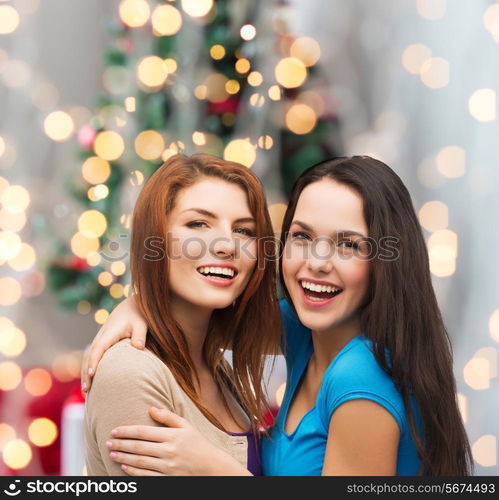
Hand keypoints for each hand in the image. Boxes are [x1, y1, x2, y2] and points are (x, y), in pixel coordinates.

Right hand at [80, 296, 146, 392]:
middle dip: (86, 372)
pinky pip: (92, 356)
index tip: (92, 375)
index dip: (94, 361)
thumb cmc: (138, 316)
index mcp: (109, 332)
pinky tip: (91, 380)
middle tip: (86, 390)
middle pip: (89, 356)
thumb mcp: (141, 324)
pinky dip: (89, 367)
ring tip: (86, 390)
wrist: (132, 306)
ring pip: (88, 357)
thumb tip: (139, 347)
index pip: (98, 348)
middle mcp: (101, 336)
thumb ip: (140, 335)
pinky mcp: (102, 342)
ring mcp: (100, 339)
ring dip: (85, 372)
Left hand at [107, 407, 250, 475]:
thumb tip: (151, 407)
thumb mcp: (186, 426)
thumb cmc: (198, 444)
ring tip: (111, 453)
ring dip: (123, 457)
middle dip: (121, 444)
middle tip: (108, 442)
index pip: (143, 432)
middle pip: (138, 447)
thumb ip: (168, 416)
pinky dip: (133, 471)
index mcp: (172, 436)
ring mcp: (167, 467)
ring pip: (139, 462)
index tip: (114, 430)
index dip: (127, 431)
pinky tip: (124, 467)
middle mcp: (169, 451)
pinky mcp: (167, 479)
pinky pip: (145, 476)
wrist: (211, 467)